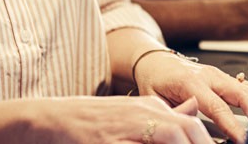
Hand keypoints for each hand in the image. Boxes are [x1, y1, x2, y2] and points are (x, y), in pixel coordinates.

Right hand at [34, 95, 213, 142]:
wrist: (52, 120)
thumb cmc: (94, 121)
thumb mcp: (133, 112)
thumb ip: (165, 114)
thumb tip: (194, 108)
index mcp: (150, 108)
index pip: (192, 126)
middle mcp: (141, 115)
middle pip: (185, 131)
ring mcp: (126, 131)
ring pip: (170, 136)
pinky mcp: (110, 143)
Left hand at [134, 52, 247, 143]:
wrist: (155, 61)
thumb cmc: (154, 80)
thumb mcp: (156, 99)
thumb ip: (176, 112)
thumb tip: (193, 125)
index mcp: (191, 82)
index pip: (218, 107)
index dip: (233, 125)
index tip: (242, 138)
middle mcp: (208, 75)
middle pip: (241, 93)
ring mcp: (218, 74)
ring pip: (247, 88)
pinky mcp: (223, 77)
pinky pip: (244, 86)